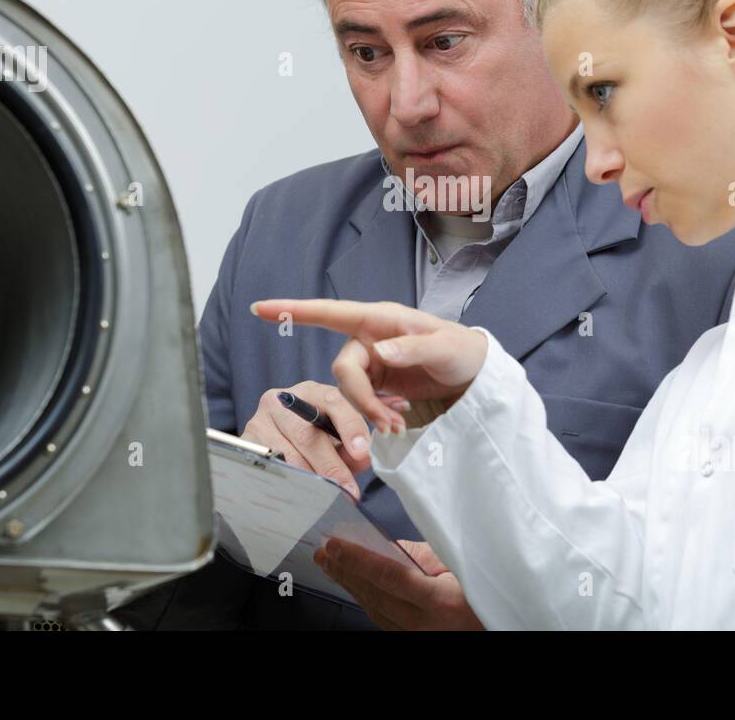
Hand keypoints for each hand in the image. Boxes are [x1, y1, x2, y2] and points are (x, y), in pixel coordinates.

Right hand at [240, 380, 370, 498]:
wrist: (278, 435)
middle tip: (348, 490)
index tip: (363, 452)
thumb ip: (350, 444)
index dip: (350, 426)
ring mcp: (260, 420)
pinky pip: (269, 468)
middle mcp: (282, 401)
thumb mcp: (335, 433)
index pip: (333, 401)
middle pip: (308, 435)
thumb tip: (363, 460)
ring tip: (328, 497)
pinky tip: (300, 495)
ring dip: (311, 481)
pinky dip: (288, 484)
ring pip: (288, 456)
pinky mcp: (247, 442)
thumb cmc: (315, 434)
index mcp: (312, 391)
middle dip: (331, 466)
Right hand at [249, 299, 487, 430]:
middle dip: (360, 400)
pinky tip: (397, 423)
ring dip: (370, 413)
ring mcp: (372, 363)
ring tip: (398, 426)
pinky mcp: (378, 384)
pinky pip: (363, 402)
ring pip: (350, 391)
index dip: (294, 310)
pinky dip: (377, 417)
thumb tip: (380, 352)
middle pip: (343, 370)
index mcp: (379, 319)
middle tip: (388, 424)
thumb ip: (412, 349)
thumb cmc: (462, 349)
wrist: (475, 374)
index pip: (330, 313)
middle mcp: (369, 339)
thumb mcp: (444, 347)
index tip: (259, 308)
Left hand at [313, 537, 484, 630]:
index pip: (390, 577)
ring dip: (350, 585)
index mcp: (441, 602)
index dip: (359, 560)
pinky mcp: (412, 639)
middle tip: (323, 551)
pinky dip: (365, 599)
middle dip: (346, 571)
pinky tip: (354, 585)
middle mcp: (426, 626)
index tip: (336, 544)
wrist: (495, 623)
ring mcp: (417, 637)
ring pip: (375, 610)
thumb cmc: (483, 590)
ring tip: (330, 564)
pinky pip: (383, 619)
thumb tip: (388, 547)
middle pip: (376, 596)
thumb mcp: (462, 564)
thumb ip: (425, 556)